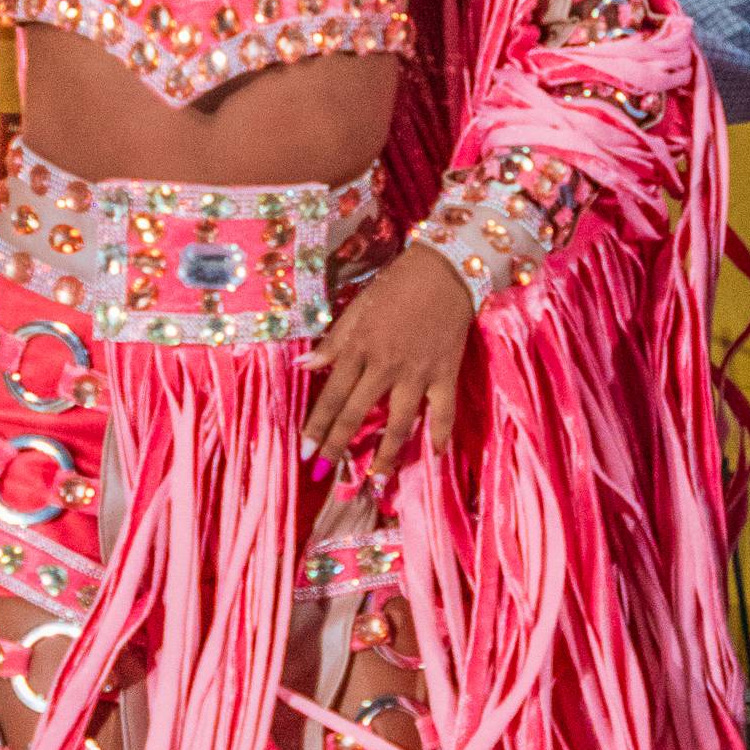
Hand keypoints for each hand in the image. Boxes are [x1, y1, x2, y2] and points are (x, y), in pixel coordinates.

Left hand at [301, 248, 473, 482]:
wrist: (445, 269)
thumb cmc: (397, 285)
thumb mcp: (358, 307)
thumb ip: (333, 342)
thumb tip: (304, 366)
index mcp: (359, 348)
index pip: (331, 395)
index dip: (317, 425)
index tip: (305, 451)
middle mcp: (384, 365)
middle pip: (356, 413)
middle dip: (338, 445)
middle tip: (326, 472)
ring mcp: (416, 373)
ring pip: (398, 422)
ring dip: (386, 454)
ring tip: (377, 480)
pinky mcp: (445, 373)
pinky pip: (442, 410)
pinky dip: (440, 433)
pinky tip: (436, 455)